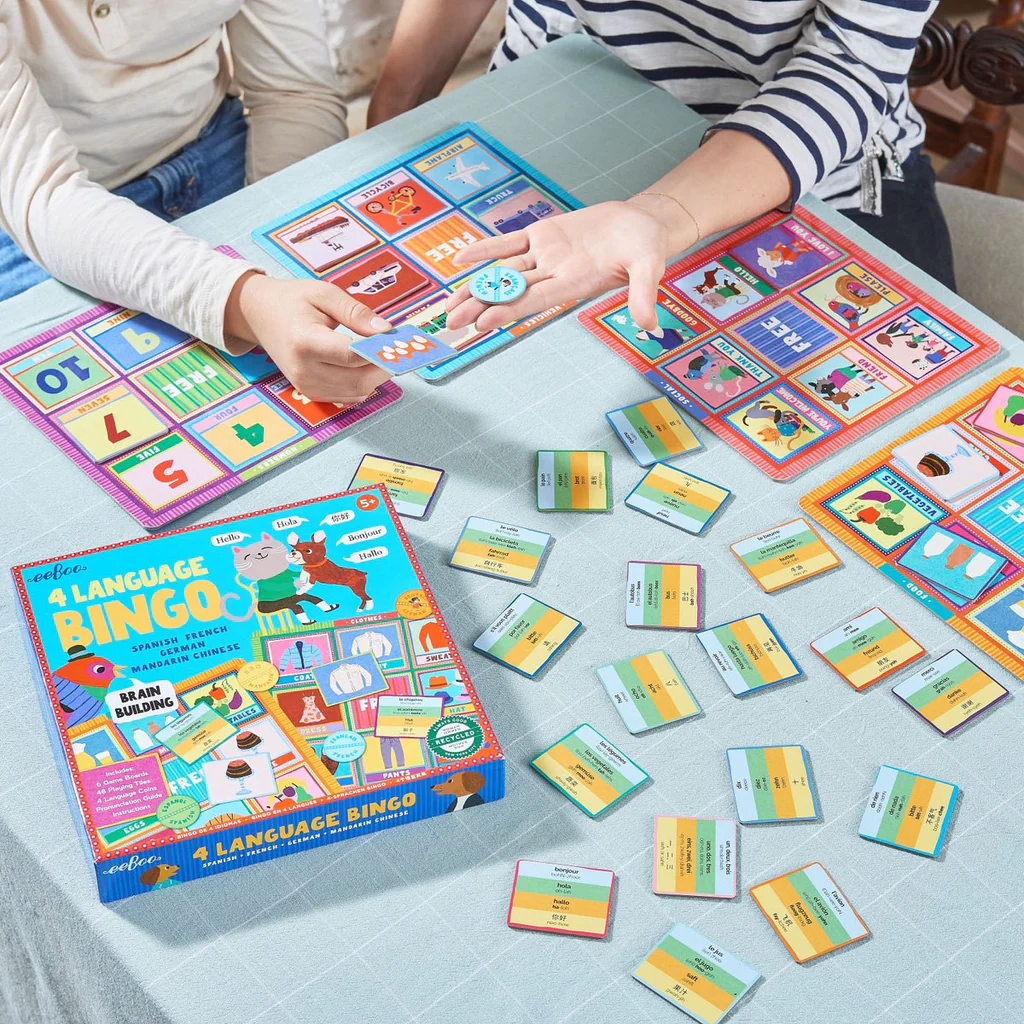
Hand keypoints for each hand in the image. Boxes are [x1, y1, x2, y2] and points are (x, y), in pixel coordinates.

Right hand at [224, 272, 392, 403]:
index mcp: (305, 341)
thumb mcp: (324, 293)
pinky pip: (348, 396)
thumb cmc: (291, 301)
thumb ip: (356, 312)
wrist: (259, 314)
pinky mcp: (310, 393)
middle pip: (358, 380)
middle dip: (384, 367)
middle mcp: (304, 370)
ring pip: (357, 392)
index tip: (400, 343)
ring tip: (383, 354)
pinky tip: (366, 366)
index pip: (352, 356)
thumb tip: (385, 330)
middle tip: (398, 349)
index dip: (380, 352)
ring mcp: (306, 385)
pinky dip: (364, 384)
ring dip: (377, 377)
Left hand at [444, 198, 698, 333]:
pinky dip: (486, 249)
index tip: (482, 322)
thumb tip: (648, 325)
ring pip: (504, 272)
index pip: (534, 301)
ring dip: (476, 286)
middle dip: (480, 306)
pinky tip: (462, 258)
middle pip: (511, 292)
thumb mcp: (650, 267)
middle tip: (450, 323)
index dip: (508, 310)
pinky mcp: (543, 235)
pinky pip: (509, 243)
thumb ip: (643, 295)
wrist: (642, 224)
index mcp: (574, 285)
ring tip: (448, 303)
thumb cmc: (647, 246)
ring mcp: (546, 257)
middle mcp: (554, 275)